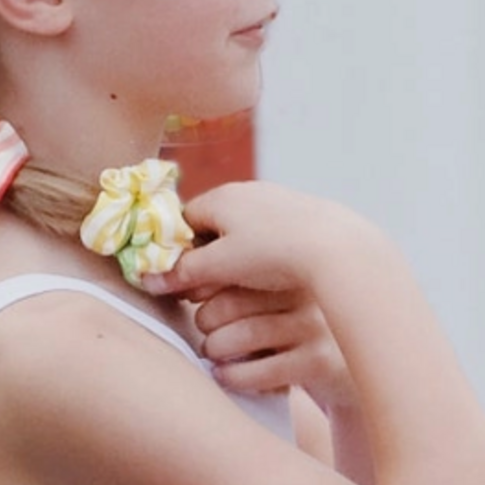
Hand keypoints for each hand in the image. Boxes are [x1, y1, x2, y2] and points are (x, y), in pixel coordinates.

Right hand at [142, 181, 360, 302]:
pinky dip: (262, 256)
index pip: (183, 220)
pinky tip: (270, 277)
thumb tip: (148, 280)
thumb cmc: (273, 252)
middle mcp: (246, 192)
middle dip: (205, 260)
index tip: (178, 279)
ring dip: (233, 260)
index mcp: (220, 197)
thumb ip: (183, 272)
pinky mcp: (299, 215)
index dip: (176, 251)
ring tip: (237, 288)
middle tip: (205, 291)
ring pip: (241, 233)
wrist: (335, 246)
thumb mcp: (221, 266)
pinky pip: (268, 235)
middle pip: (212, 227)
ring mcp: (275, 201)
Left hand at [188, 283, 358, 409]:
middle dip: (205, 320)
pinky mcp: (319, 361)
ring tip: (213, 351)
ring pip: (237, 336)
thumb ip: (244, 283)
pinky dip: (232, 375)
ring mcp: (315, 325)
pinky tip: (225, 374)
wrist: (353, 370)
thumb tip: (175, 278)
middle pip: (229, 302)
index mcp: (293, 267)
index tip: (192, 298)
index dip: (202, 286)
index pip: (230, 269)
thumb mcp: (280, 300)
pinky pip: (256, 371)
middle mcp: (307, 290)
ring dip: (214, 348)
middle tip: (206, 329)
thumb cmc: (301, 330)